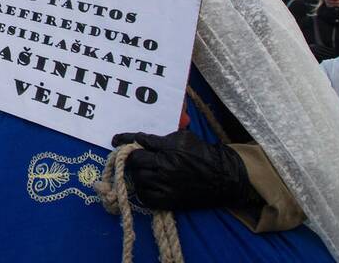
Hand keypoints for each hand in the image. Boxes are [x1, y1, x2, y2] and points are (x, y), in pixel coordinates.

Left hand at [111, 130, 255, 210]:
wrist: (223, 177)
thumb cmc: (203, 154)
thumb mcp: (183, 138)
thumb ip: (160, 138)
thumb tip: (140, 140)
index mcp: (170, 148)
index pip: (140, 141)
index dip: (124, 140)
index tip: (115, 140)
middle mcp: (166, 166)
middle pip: (135, 161)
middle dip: (131, 159)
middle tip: (133, 158)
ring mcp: (167, 185)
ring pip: (138, 178)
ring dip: (138, 174)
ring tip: (144, 171)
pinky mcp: (170, 201)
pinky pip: (146, 197)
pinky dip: (143, 191)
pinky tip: (148, 185)